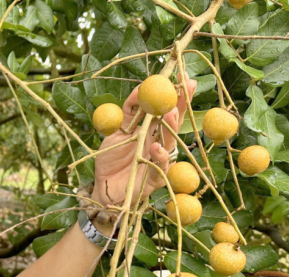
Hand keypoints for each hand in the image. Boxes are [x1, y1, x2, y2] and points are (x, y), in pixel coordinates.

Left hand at [92, 78, 196, 207]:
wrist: (103, 187)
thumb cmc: (111, 159)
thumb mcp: (117, 131)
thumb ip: (128, 113)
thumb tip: (139, 89)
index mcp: (151, 131)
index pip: (166, 109)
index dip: (176, 94)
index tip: (182, 76)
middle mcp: (158, 143)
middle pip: (174, 122)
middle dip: (181, 104)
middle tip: (186, 87)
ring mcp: (158, 160)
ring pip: (169, 143)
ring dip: (171, 128)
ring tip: (171, 113)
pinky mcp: (154, 179)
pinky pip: (160, 167)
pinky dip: (159, 157)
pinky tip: (156, 147)